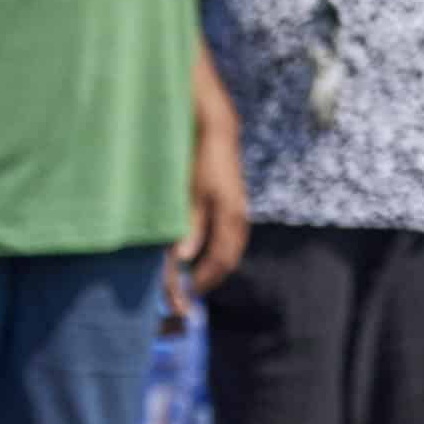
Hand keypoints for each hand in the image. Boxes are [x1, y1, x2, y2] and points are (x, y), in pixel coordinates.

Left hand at [167, 129, 247, 316]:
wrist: (217, 132)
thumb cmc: (200, 160)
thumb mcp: (191, 193)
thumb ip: (190, 224)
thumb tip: (185, 257)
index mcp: (229, 217)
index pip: (219, 260)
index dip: (203, 279)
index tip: (186, 291)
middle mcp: (238, 217)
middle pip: (228, 259)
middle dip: (211, 277)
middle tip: (191, 289)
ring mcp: (238, 210)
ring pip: (231, 248)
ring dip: (216, 265)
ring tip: (198, 275)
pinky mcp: (235, 205)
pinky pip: (231, 237)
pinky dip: (219, 250)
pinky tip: (206, 252)